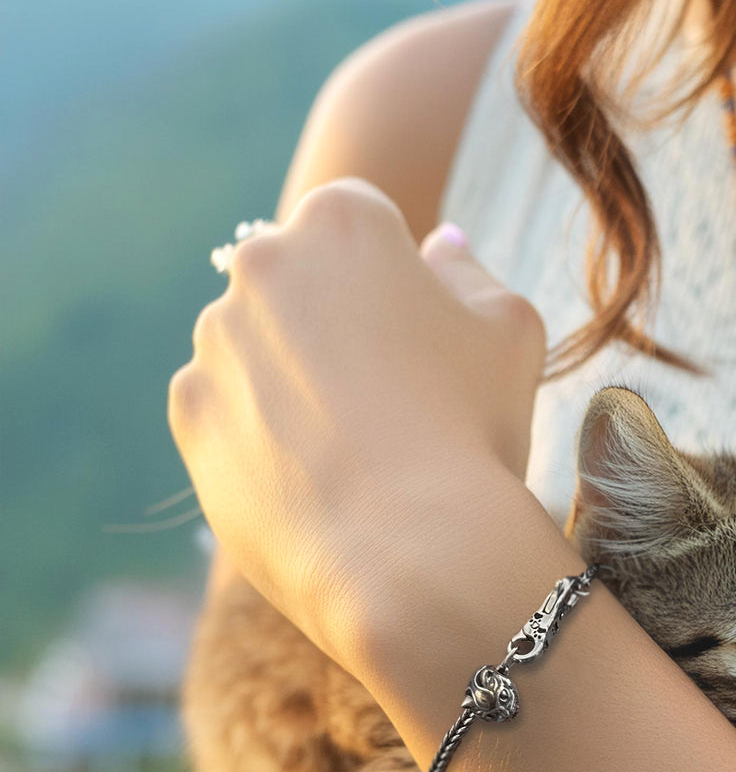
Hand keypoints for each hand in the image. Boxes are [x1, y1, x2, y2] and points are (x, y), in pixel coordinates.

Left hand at [168, 179, 546, 676]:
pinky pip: (227, 405)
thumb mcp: (510, 332)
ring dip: (293, 373)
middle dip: (335, 317)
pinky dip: (260, 428)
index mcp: (342, 222)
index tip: (419, 337)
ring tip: (354, 446)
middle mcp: (262, 264)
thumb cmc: (473, 428)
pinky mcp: (188, 411)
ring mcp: (214, 340)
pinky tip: (313, 473)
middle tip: (389, 394)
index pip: (362, 220)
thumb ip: (472, 271)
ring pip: (259, 342)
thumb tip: (441, 244)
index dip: (397, 277)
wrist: (412, 551)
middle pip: (302, 278)